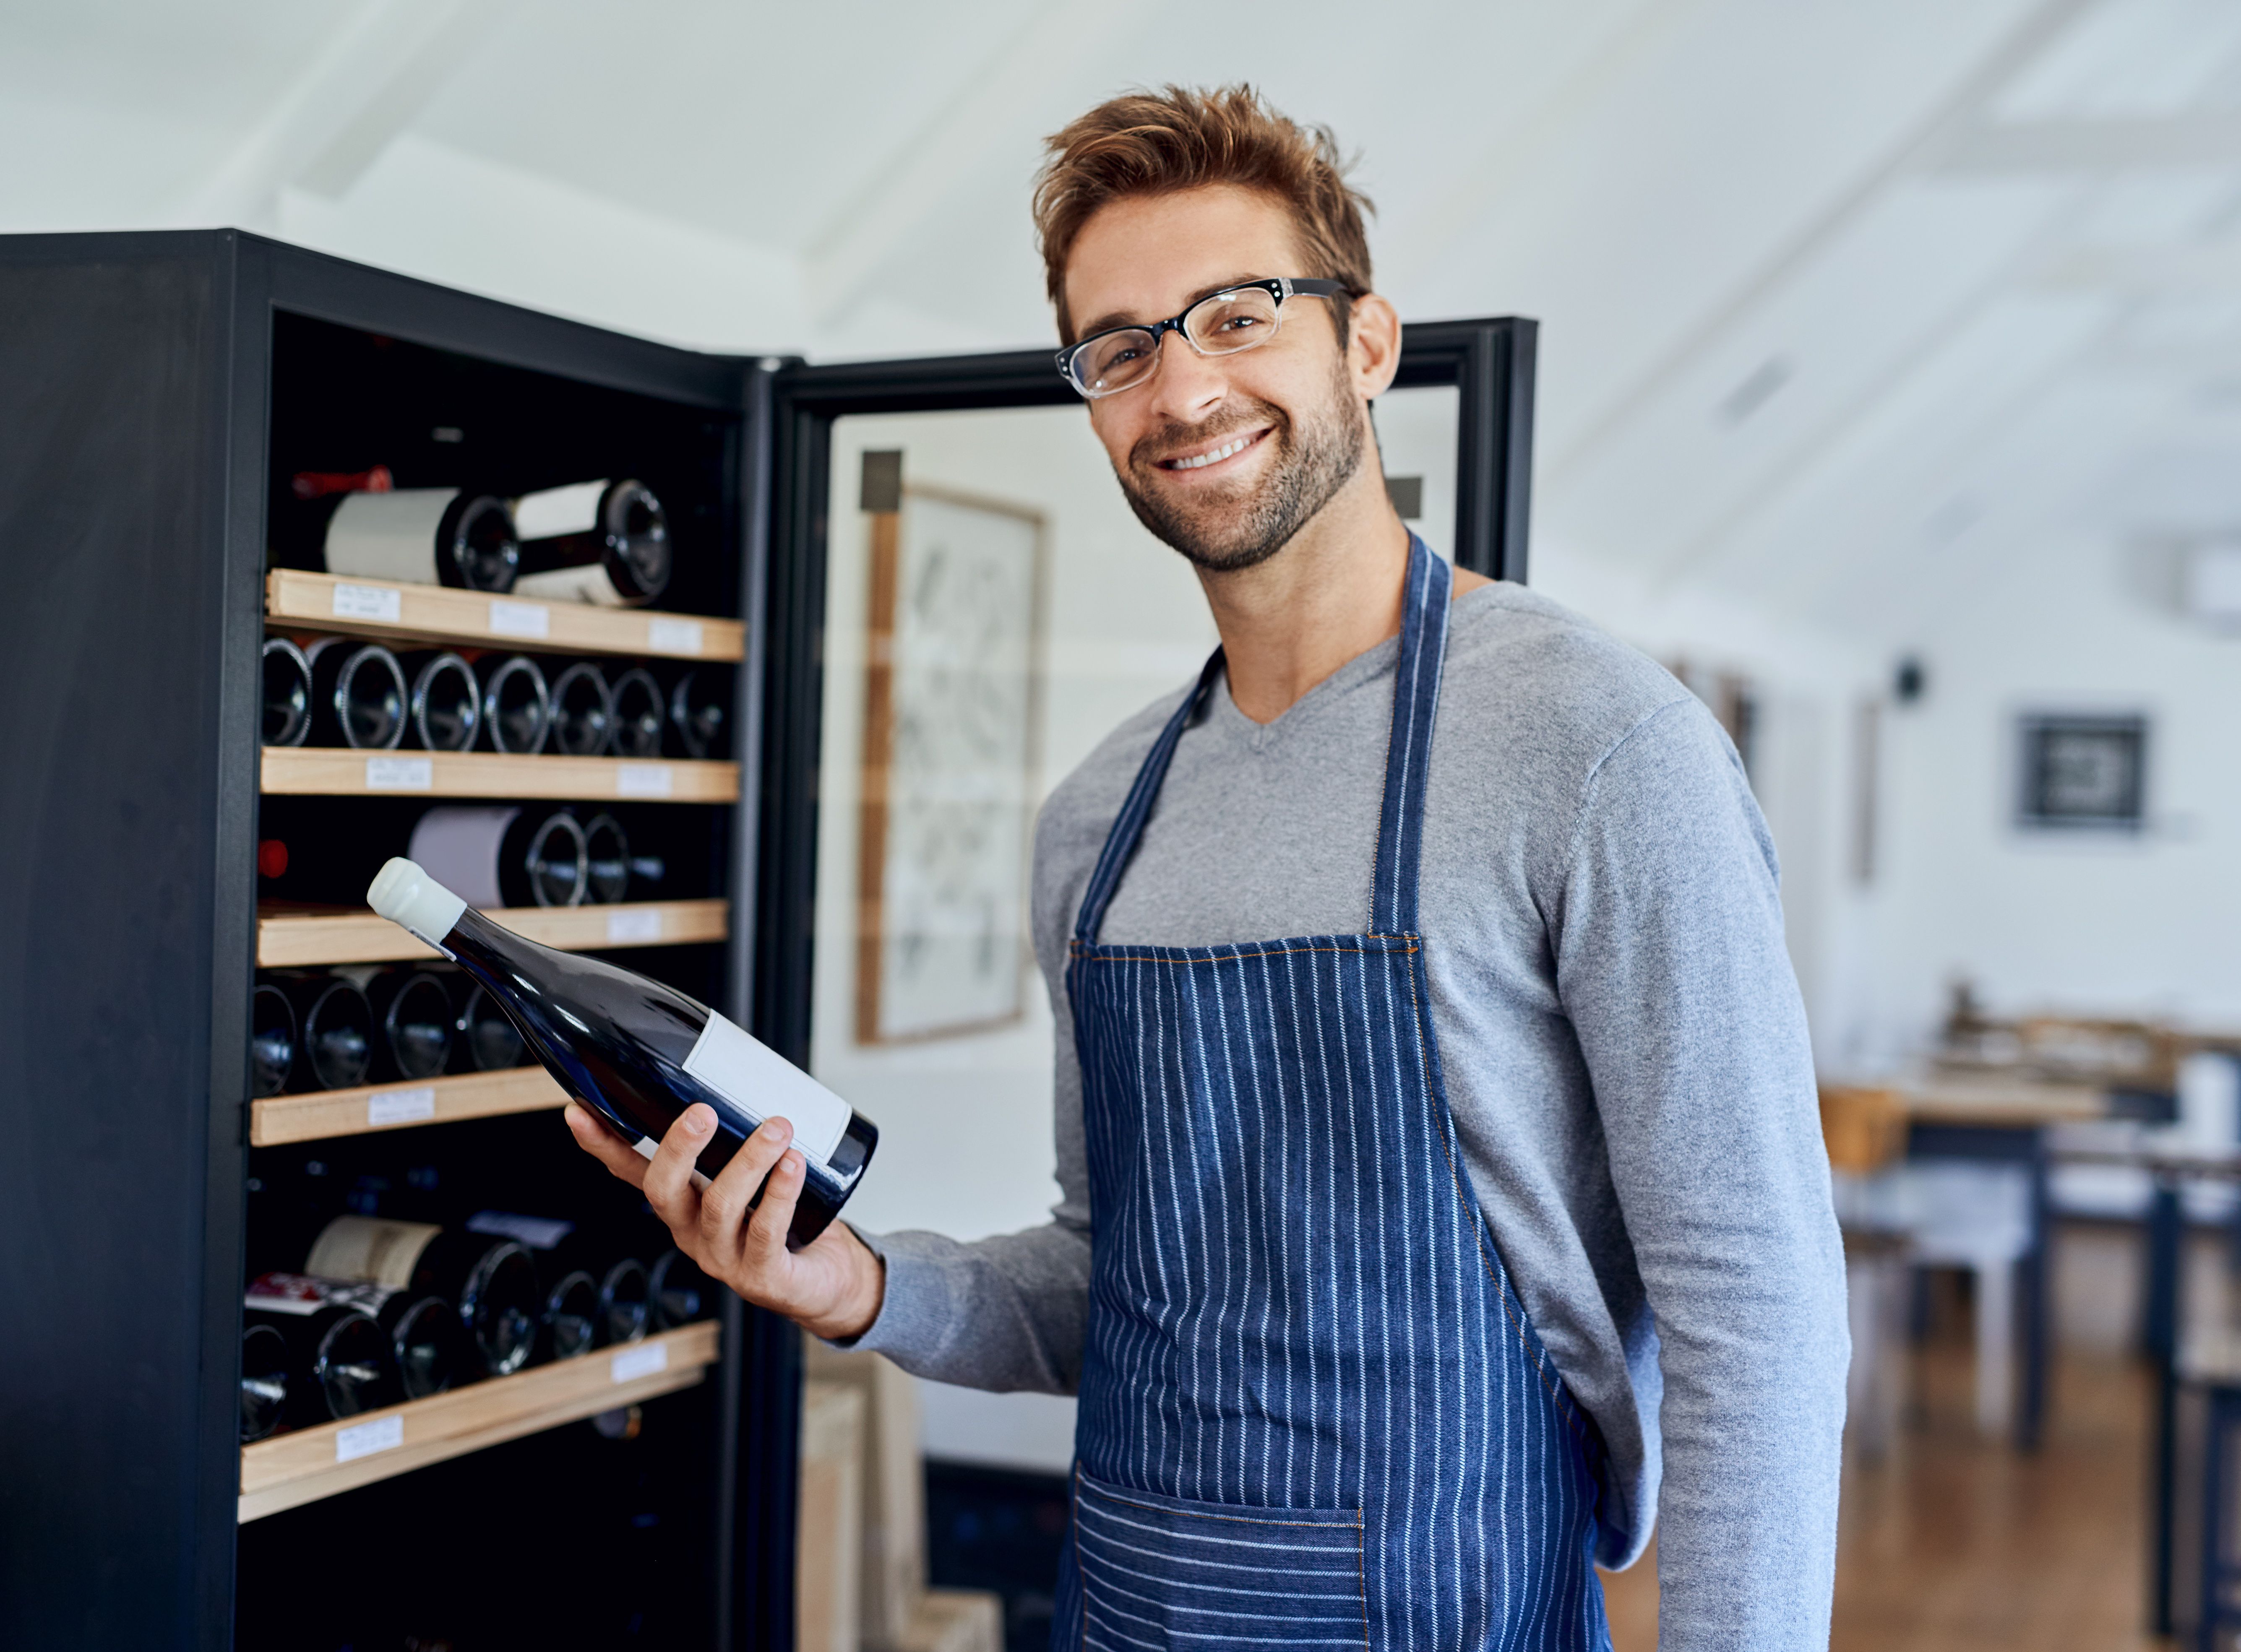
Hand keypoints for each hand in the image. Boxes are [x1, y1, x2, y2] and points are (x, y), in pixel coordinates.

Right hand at [564, 1101, 884, 1341]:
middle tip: (703, 1111)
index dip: (603, 1145)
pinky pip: (765, 1232)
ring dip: (749, 1161)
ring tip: (777, 1129)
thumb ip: (738, 1137)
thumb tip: (741, 1071)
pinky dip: (780, 1194)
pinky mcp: (762, 1277)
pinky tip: (794, 1166)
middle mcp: (692, 1232)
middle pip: (663, 1191)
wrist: (828, 1279)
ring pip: (719, 1206)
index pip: (631, 1173)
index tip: (579, 1111)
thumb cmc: (789, 1219)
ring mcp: (724, 1258)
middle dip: (679, 1148)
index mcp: (683, 1204)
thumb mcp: (753, 1175)